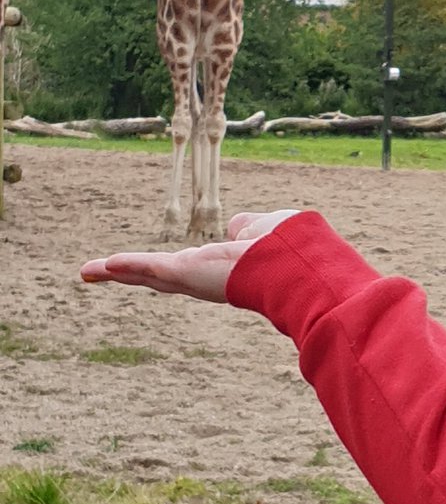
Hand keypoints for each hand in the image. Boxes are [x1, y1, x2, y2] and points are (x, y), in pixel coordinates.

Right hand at [80, 209, 299, 302]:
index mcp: (223, 268)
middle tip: (100, 273)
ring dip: (118, 271)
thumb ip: (248, 226)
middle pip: (158, 276)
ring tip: (91, 270)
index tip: (152, 271)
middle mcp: (205, 278)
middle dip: (130, 274)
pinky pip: (148, 267)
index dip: (169, 267)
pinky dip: (125, 266)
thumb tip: (237, 225)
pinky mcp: (185, 273)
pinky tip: (98, 267)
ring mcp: (193, 278)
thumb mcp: (265, 228)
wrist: (296, 266)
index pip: (190, 268)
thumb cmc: (289, 248)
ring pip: (148, 274)